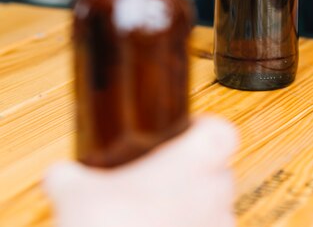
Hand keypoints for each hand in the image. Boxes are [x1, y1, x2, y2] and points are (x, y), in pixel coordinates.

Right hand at [44, 117, 236, 226]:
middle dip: (195, 172)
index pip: (221, 131)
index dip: (204, 128)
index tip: (185, 130)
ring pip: (215, 209)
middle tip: (163, 175)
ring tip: (158, 212)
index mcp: (196, 159)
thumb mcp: (74, 191)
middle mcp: (215, 193)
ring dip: (193, 208)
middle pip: (219, 170)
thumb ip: (68, 175)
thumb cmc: (109, 226)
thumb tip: (58, 174)